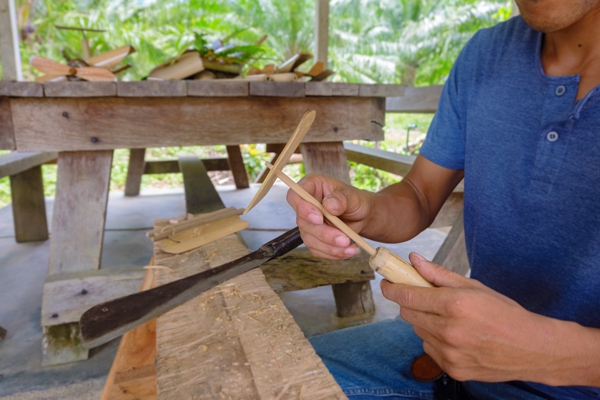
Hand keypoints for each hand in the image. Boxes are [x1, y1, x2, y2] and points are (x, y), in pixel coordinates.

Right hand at [286, 174, 370, 259]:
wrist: (362, 217)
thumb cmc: (356, 201)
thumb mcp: (353, 197)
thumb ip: (342, 199)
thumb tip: (329, 205)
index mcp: (311, 187)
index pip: (294, 196)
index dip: (302, 208)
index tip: (319, 218)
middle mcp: (305, 206)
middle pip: (303, 222)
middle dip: (324, 234)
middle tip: (345, 239)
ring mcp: (307, 224)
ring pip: (310, 239)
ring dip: (330, 247)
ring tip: (351, 247)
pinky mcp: (313, 239)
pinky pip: (317, 250)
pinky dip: (333, 253)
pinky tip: (348, 250)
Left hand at [381, 253, 584, 383]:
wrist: (532, 348)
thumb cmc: (505, 313)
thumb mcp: (474, 287)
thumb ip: (439, 274)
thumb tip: (413, 260)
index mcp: (455, 304)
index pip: (408, 296)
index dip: (392, 288)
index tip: (386, 283)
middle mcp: (449, 330)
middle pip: (408, 314)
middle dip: (410, 303)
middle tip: (421, 298)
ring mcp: (450, 353)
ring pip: (418, 331)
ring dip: (424, 322)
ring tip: (448, 319)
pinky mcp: (453, 369)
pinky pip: (429, 349)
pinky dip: (435, 340)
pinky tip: (455, 336)